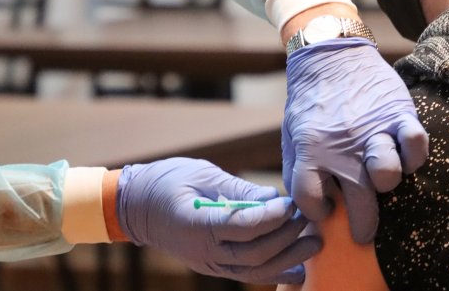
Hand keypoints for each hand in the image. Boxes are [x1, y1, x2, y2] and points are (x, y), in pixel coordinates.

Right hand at [116, 157, 320, 283]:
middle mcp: (203, 250)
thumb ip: (236, 189)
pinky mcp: (212, 266)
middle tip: (307, 219)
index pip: (243, 227)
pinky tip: (296, 267)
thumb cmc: (166, 181)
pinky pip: (245, 274)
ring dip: (287, 259)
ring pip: (253, 271)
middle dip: (286, 237)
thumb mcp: (200, 174)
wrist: (135, 206)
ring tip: (313, 244)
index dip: (271, 217)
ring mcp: (207, 262)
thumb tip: (272, 197)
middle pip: (254, 253)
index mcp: (197, 223)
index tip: (290, 202)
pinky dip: (272, 272)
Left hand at [282, 38, 428, 242]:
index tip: (324, 211)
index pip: (311, 199)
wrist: (327, 55)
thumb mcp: (290, 133)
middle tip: (361, 233)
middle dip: (361, 226)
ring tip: (379, 182)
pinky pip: (416, 143)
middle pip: (358, 202)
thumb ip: (295, 169)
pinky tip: (403, 155)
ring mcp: (373, 130)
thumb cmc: (308, 101)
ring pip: (388, 176)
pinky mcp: (397, 114)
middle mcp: (342, 146)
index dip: (316, 213)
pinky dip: (414, 155)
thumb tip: (301, 205)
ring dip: (385, 184)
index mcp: (310, 149)